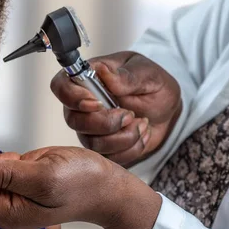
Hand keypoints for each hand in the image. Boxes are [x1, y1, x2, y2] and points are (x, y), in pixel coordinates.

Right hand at [51, 51, 181, 166]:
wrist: (167, 109)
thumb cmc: (152, 85)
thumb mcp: (147, 74)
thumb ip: (126, 76)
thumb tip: (103, 72)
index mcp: (86, 78)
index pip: (61, 86)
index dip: (73, 98)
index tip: (98, 104)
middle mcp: (81, 104)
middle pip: (74, 121)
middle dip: (106, 123)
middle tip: (130, 114)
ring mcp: (89, 128)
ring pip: (91, 143)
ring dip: (123, 137)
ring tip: (142, 122)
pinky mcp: (102, 146)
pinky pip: (108, 157)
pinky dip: (131, 148)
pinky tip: (142, 132)